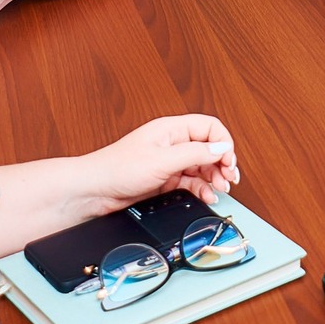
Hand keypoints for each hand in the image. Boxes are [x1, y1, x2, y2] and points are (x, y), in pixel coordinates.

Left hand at [88, 115, 239, 208]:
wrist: (96, 191)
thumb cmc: (118, 168)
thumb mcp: (162, 160)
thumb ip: (194, 153)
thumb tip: (221, 148)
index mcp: (172, 129)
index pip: (209, 127)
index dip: (223, 143)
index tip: (228, 161)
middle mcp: (173, 143)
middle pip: (209, 148)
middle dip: (222, 163)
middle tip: (228, 179)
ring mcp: (170, 162)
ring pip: (202, 167)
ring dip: (214, 178)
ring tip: (219, 189)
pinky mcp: (166, 179)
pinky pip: (192, 181)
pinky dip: (202, 189)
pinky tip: (207, 196)